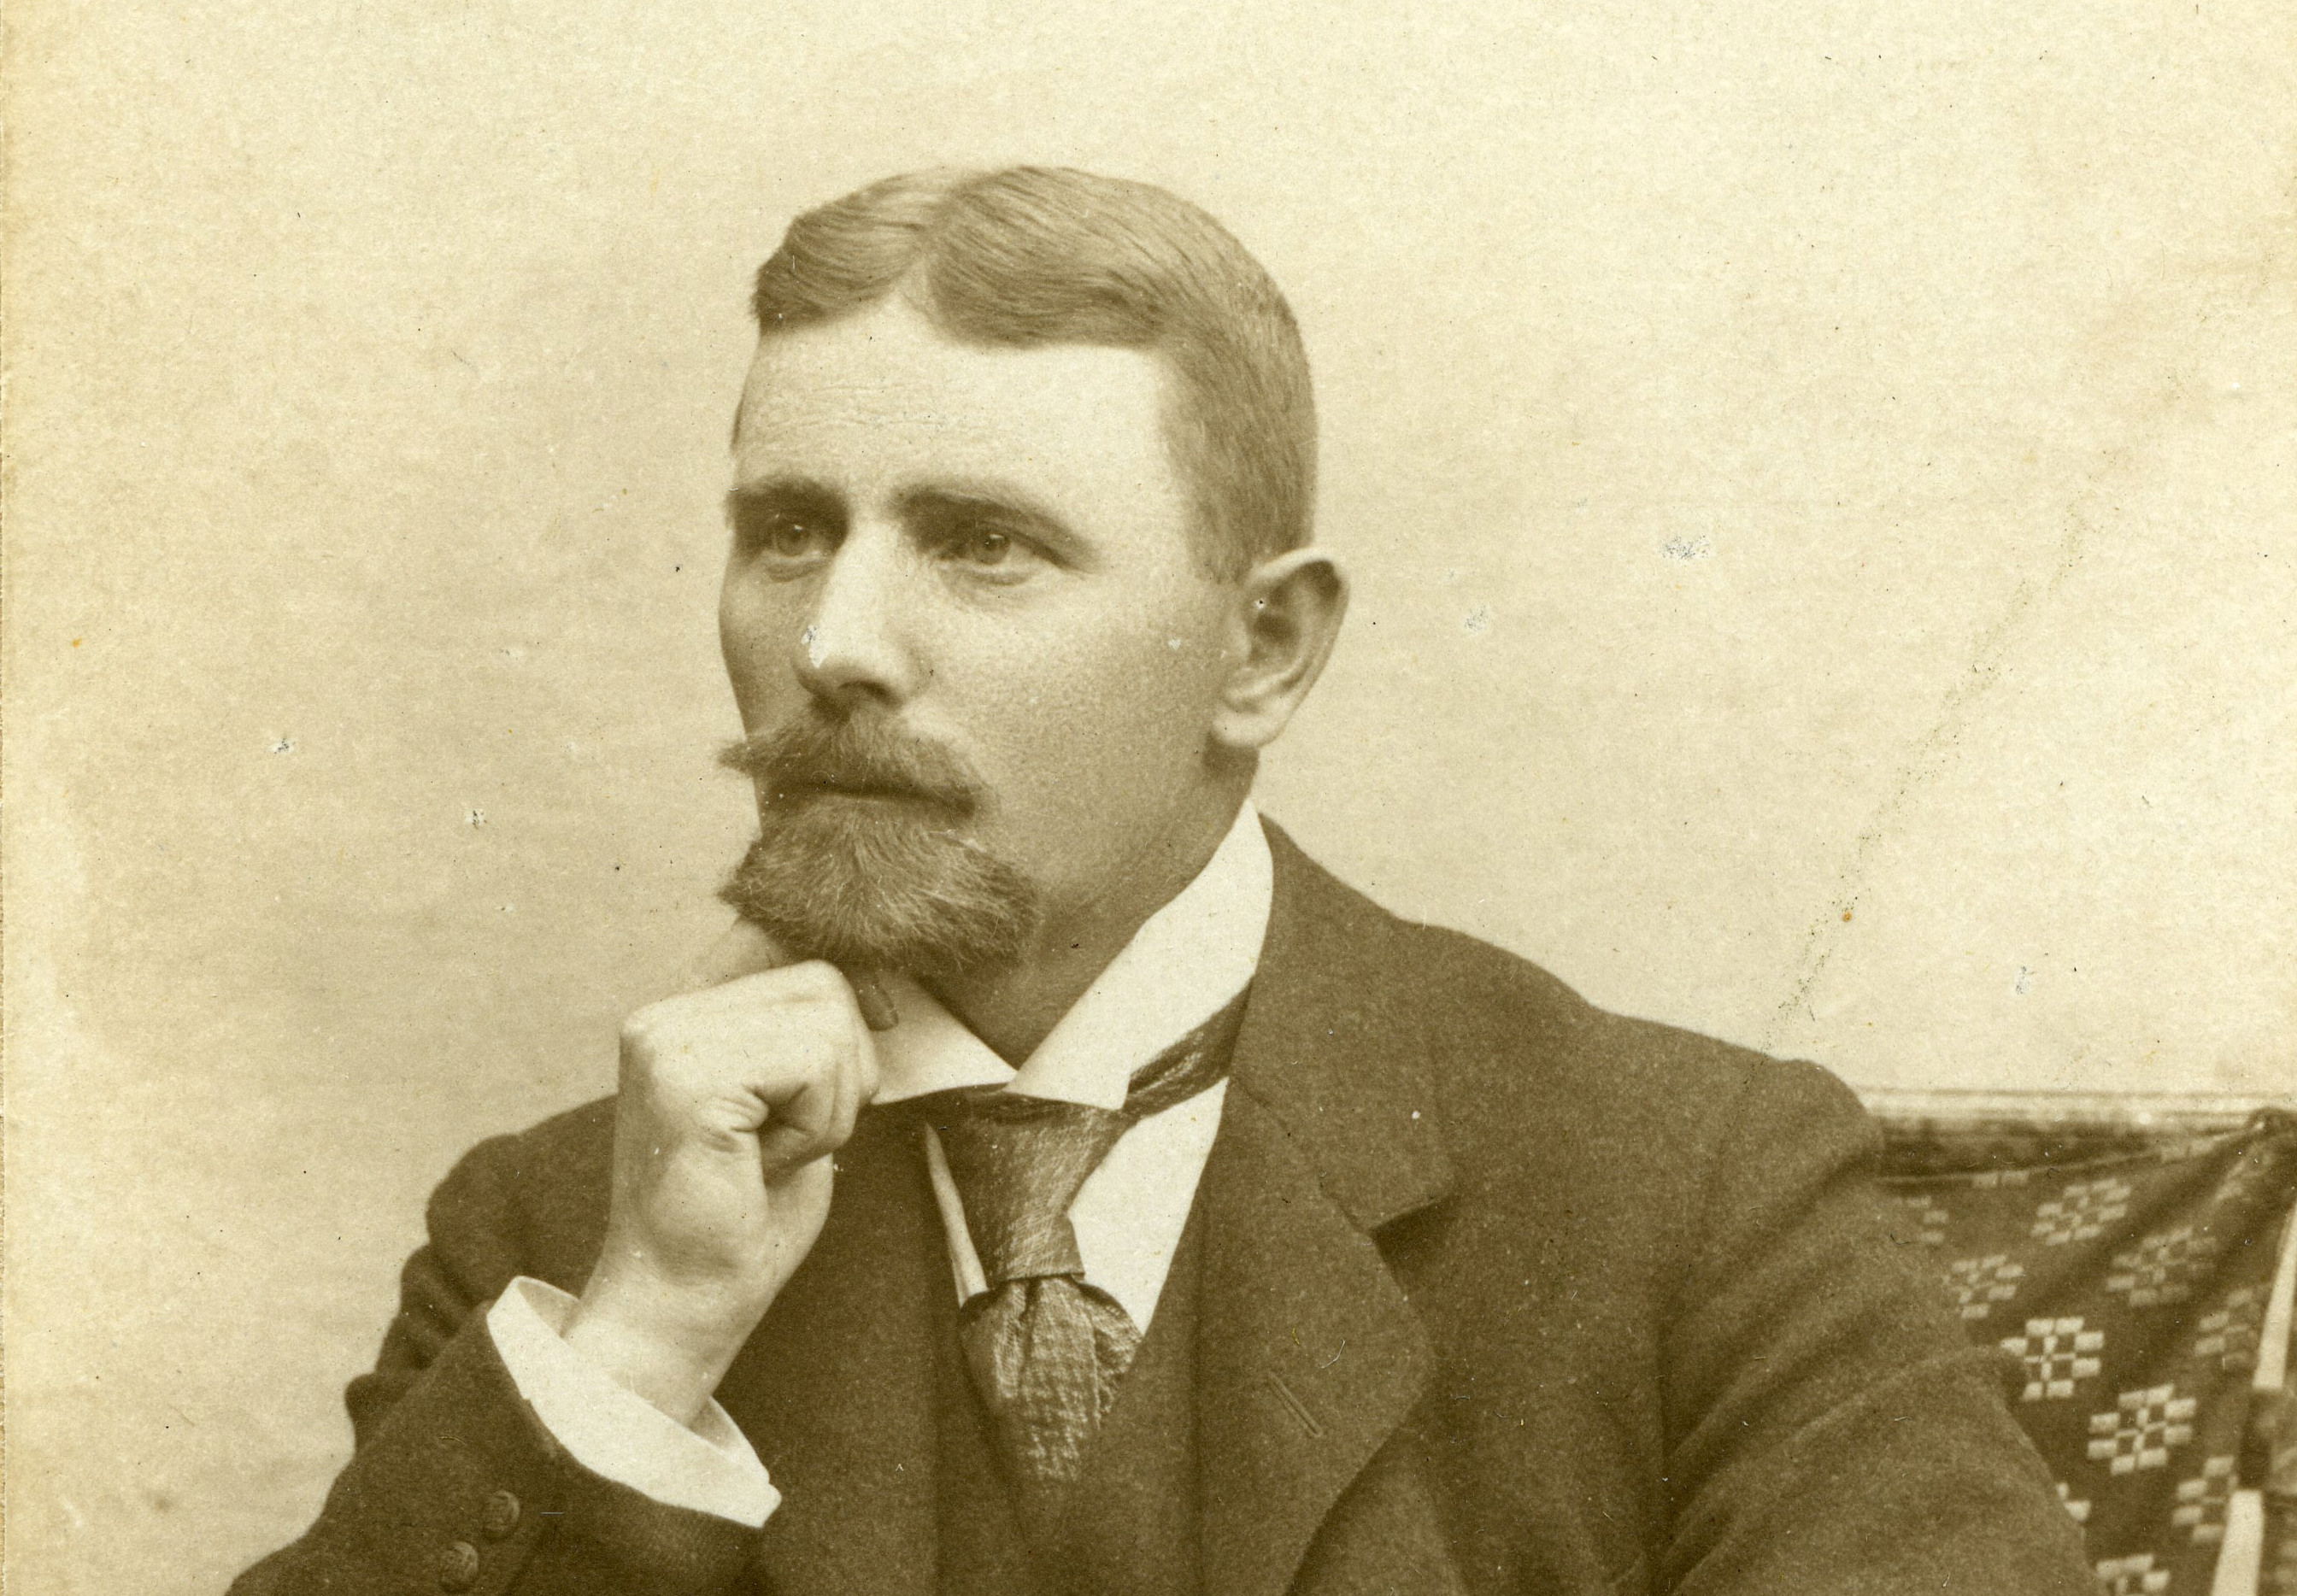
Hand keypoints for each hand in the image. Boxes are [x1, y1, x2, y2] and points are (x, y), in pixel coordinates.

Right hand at [562, 928, 879, 1425]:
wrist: (685, 1300)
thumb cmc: (746, 1214)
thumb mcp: (789, 1101)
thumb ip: (810, 1034)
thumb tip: (877, 978)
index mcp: (682, 1013)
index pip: (810, 968)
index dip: (849, 1026)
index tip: (825, 1096)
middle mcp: (664, 1014)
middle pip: (827, 987)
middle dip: (840, 1076)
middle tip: (780, 1142)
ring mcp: (669, 1041)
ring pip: (830, 1026)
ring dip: (828, 1107)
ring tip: (767, 1154)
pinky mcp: (690, 1078)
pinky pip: (816, 1067)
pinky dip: (816, 1127)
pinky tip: (761, 1165)